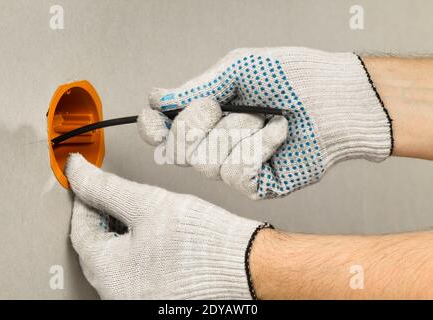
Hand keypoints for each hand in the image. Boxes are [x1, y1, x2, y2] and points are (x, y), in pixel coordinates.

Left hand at [65, 153, 267, 298]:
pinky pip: (133, 272)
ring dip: (119, 234)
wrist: (246, 264)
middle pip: (96, 248)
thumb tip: (78, 172)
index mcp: (109, 274)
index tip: (88, 182)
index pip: (81, 230)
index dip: (84, 199)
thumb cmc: (203, 241)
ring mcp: (138, 299)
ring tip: (135, 213)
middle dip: (101, 217)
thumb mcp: (147, 203)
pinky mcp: (155, 298)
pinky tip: (149, 235)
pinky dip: (136, 251)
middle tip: (111, 194)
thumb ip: (106, 188)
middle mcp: (118, 295)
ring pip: (115, 261)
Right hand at [138, 47, 391, 198]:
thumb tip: (158, 99)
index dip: (152, 127)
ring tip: (264, 117)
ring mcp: (234, 167)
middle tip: (225, 104)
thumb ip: (196, 87)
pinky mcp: (256, 185)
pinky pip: (238, 173)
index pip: (161, 132)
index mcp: (206, 117)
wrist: (333, 97)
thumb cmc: (291, 77)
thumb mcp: (237, 69)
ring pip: (207, 163)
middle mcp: (215, 145)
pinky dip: (259, 147)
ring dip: (238, 131)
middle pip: (177, 151)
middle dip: (199, 122)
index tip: (155, 116)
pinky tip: (278, 135)